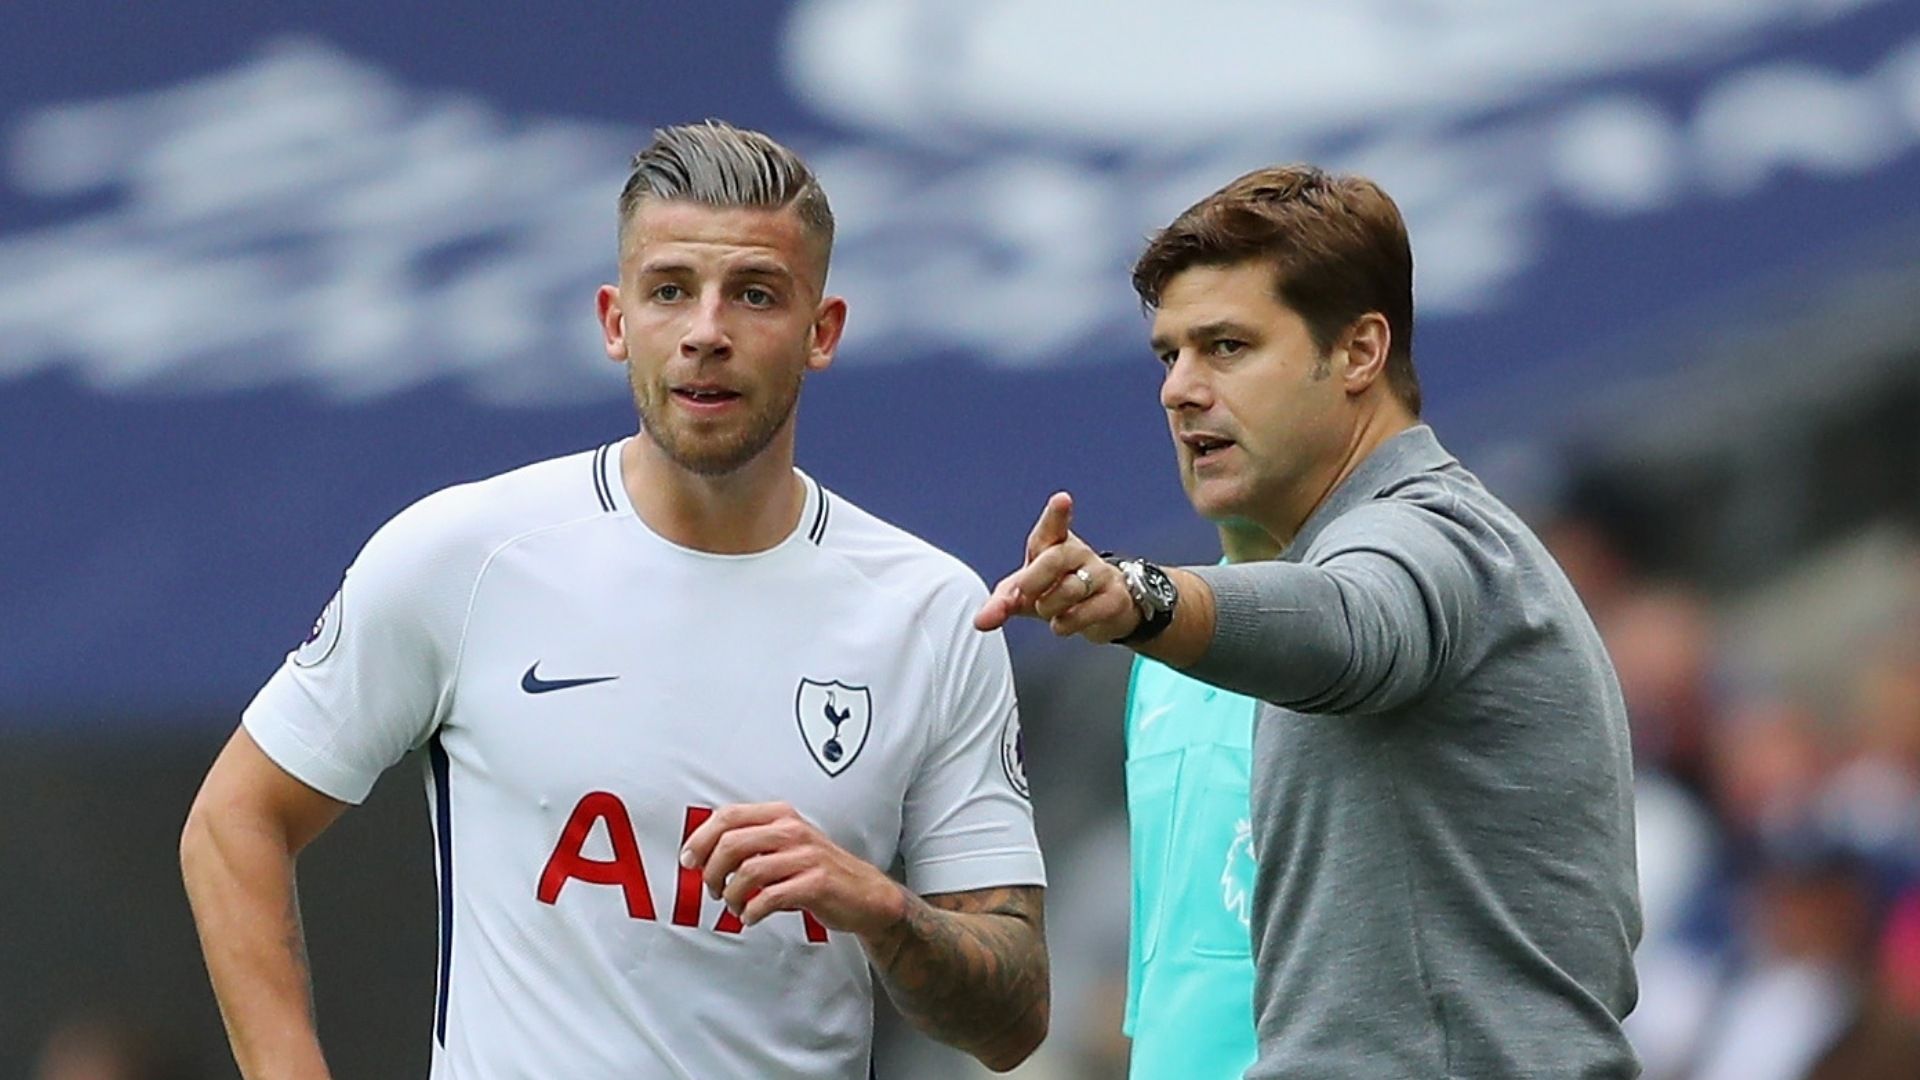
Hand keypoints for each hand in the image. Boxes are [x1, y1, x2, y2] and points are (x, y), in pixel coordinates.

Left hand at [679, 801, 904, 935]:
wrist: (866, 894)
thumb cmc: (819, 870)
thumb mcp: (786, 845)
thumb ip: (751, 844)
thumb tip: (704, 855)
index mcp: (781, 815)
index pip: (727, 816)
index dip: (700, 839)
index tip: (689, 861)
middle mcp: (792, 830)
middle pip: (731, 843)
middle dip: (711, 871)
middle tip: (713, 889)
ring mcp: (806, 856)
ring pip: (747, 871)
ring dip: (731, 896)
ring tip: (734, 906)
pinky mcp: (815, 883)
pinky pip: (769, 897)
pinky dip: (751, 911)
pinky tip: (751, 917)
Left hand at [973, 491, 1140, 642]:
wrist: (1101, 611)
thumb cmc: (1057, 591)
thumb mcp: (1025, 595)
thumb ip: (1002, 603)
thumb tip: (982, 621)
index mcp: (1053, 543)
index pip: (1054, 526)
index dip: (1057, 513)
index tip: (1062, 500)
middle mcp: (1078, 553)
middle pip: (1055, 559)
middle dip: (1034, 580)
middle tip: (1024, 593)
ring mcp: (1099, 574)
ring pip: (1070, 589)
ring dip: (1049, 606)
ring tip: (1048, 610)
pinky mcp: (1113, 599)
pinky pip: (1087, 612)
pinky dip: (1067, 623)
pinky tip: (1062, 622)